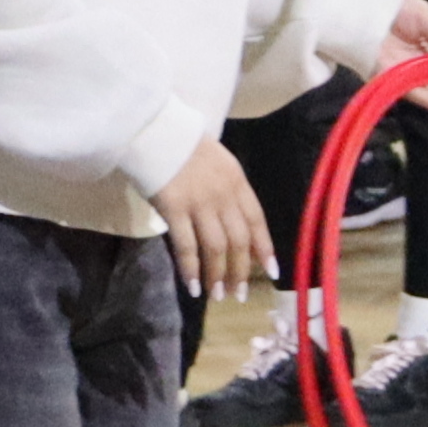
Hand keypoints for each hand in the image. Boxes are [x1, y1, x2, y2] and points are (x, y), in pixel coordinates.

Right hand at [153, 142, 277, 296]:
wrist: (156, 131)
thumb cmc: (185, 147)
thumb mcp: (220, 165)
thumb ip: (229, 192)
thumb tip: (235, 224)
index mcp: (237, 182)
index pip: (257, 221)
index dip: (265, 249)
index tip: (272, 272)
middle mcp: (223, 195)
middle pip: (239, 239)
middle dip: (241, 271)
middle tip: (238, 294)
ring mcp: (199, 202)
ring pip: (216, 247)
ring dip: (218, 275)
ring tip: (217, 295)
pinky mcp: (173, 208)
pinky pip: (186, 245)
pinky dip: (191, 269)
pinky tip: (193, 286)